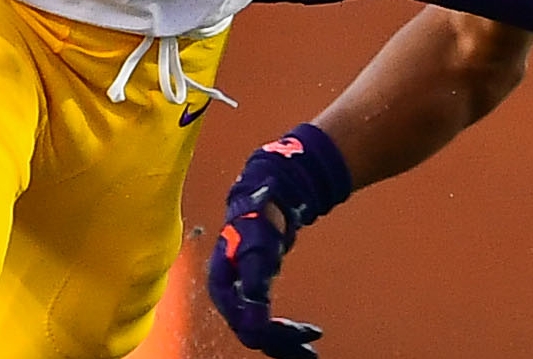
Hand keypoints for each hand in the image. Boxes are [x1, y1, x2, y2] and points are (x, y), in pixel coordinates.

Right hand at [207, 125, 353, 357]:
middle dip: (280, 344)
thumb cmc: (260, 213)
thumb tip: (255, 318)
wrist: (270, 191)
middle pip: (250, 331)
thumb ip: (255, 279)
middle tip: (310, 350)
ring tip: (310, 350)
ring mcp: (240, 290)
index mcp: (222, 281)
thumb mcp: (259, 245)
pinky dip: (283, 330)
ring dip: (283, 343)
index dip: (266, 333)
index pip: (241, 320)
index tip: (296, 334)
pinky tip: (301, 334)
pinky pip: (265, 319)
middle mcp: (228, 290)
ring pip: (258, 329)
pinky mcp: (253, 288)